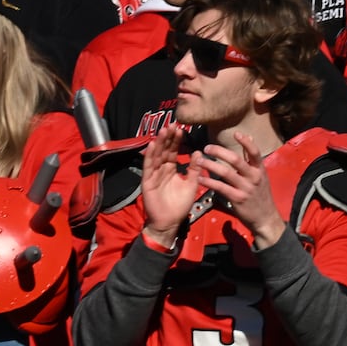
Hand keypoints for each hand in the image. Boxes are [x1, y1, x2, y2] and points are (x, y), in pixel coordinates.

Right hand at [140, 124, 198, 247]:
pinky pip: (148, 167)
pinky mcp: (147, 182)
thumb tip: (199, 152)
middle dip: (168, 137)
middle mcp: (161, 169)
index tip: (181, 128)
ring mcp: (153, 175)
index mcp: (172, 169)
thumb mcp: (192, 184)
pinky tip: (151, 145)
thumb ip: (195, 169)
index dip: (177, 140)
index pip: (173, 151)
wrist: (170, 222)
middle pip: (164, 150)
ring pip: (156, 155)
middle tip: (173, 124)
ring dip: (159, 143)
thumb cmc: (180, 204)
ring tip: (164, 130)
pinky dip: (149, 156)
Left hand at [196, 134, 285, 248]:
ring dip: (210, 165)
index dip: (246, 142)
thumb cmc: (261, 196)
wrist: (265, 218)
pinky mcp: (237, 199)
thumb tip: (250, 138)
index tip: (236, 133)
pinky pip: (220, 188)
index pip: (254, 152)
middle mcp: (254, 177)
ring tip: (199, 161)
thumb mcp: (260, 176)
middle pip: (236, 160)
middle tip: (207, 148)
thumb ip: (252, 160)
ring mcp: (245, 188)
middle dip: (220, 152)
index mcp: (260, 170)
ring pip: (226, 173)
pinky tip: (200, 179)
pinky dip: (209, 182)